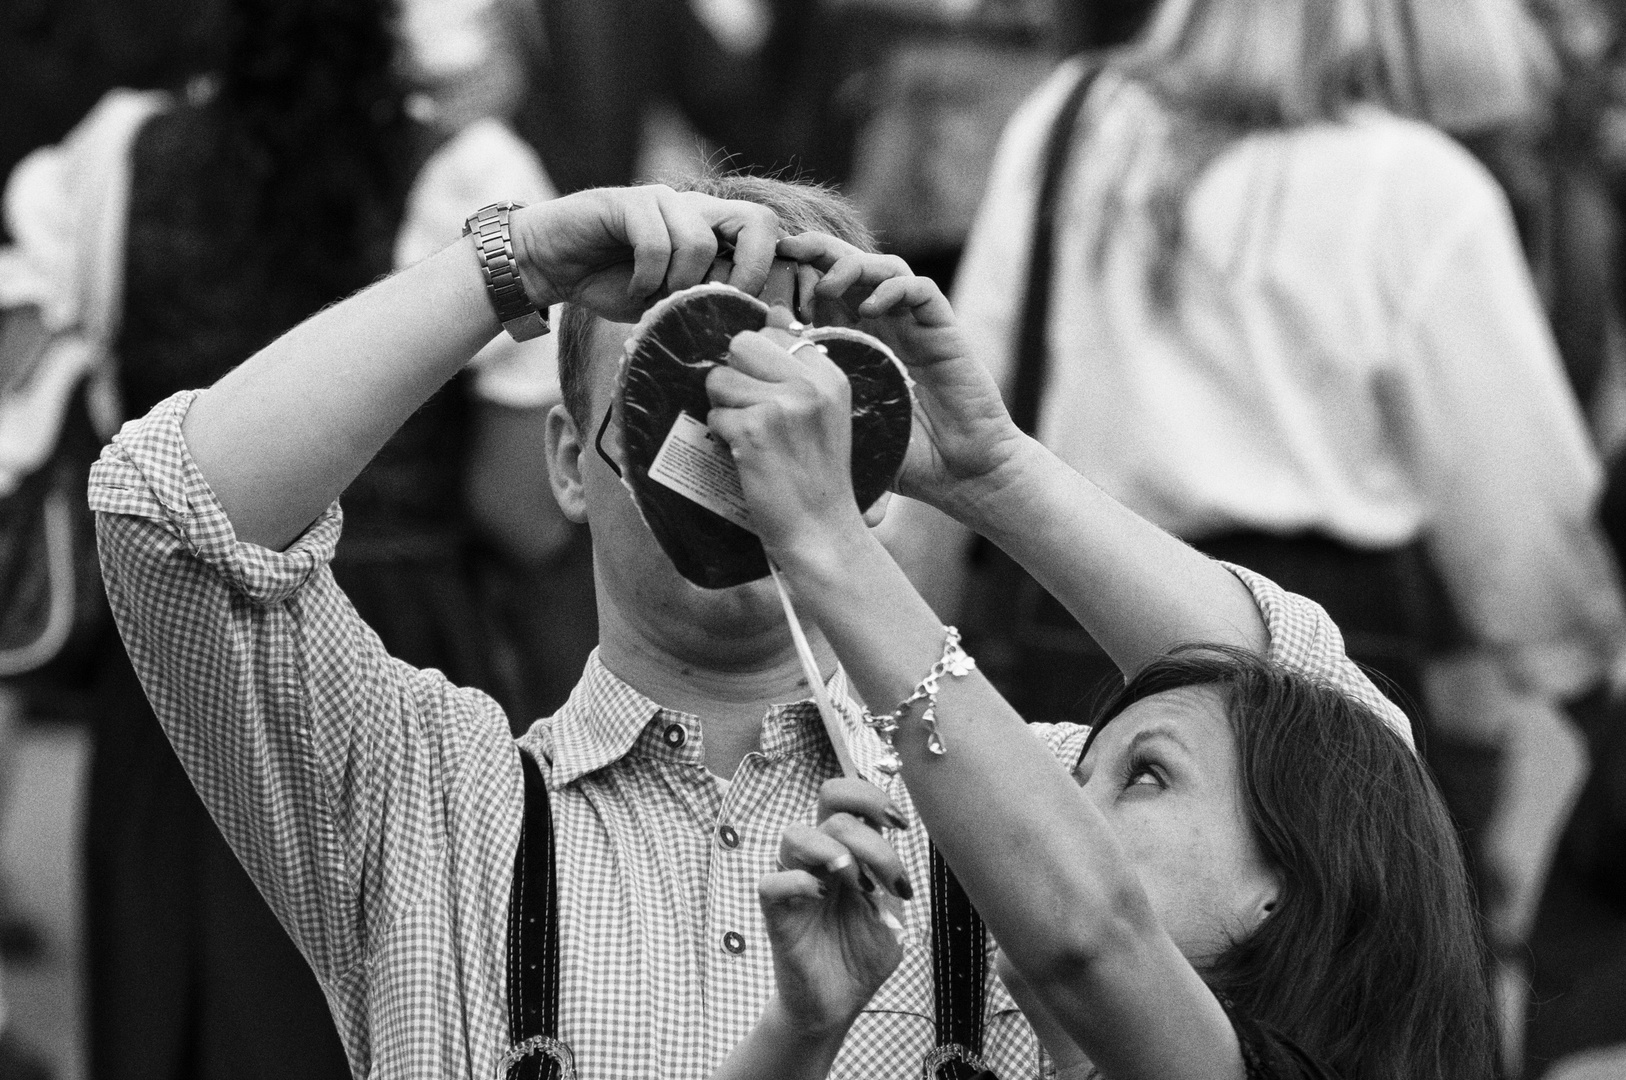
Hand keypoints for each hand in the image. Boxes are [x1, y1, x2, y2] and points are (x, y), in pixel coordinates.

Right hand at [510, 186, 781, 321]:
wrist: (550, 265)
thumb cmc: (610, 284)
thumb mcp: (667, 302)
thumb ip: (703, 303)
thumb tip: (741, 323)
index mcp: (709, 228)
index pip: (764, 232)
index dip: (764, 271)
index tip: (740, 306)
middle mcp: (693, 208)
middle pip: (755, 222)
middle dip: (744, 271)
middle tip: (711, 301)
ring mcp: (662, 200)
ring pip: (700, 242)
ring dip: (678, 283)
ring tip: (654, 296)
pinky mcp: (627, 201)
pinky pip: (656, 243)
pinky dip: (646, 277)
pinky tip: (632, 287)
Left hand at [705, 321, 871, 567]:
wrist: (821, 529)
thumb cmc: (817, 474)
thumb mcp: (824, 411)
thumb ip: (799, 363)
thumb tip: (774, 312)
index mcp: (829, 375)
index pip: (773, 333)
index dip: (758, 364)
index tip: (770, 396)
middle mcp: (810, 384)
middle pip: (742, 345)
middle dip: (735, 376)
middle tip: (751, 412)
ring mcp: (783, 405)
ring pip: (720, 379)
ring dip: (726, 409)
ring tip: (752, 438)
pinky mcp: (754, 430)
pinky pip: (714, 415)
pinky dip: (722, 438)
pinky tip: (747, 457)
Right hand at [759, 779, 912, 1033]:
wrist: (839, 1002)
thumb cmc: (863, 955)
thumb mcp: (892, 915)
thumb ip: (891, 882)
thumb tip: (888, 861)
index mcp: (847, 849)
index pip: (846, 795)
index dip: (873, 796)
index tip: (901, 824)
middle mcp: (818, 857)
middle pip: (828, 802)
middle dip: (868, 836)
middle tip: (885, 880)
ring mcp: (794, 881)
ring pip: (795, 834)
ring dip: (834, 852)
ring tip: (856, 885)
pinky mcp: (775, 912)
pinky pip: (772, 881)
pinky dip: (800, 883)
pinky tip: (822, 898)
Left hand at [774, 234, 1026, 510]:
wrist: (961, 472)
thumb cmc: (903, 457)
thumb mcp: (840, 428)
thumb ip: (801, 411)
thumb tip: (738, 410)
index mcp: (859, 342)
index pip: (825, 292)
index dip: (798, 276)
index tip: (762, 276)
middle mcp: (887, 326)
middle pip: (851, 267)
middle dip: (818, 251)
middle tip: (787, 248)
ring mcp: (916, 326)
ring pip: (884, 268)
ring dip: (854, 266)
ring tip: (828, 283)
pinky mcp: (944, 332)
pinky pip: (921, 291)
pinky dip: (895, 289)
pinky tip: (872, 307)